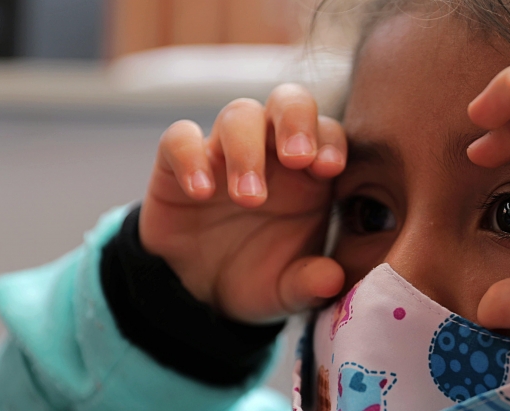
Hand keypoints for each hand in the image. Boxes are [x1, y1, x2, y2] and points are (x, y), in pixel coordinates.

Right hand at [139, 84, 345, 323]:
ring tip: (249, 197)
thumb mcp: (287, 290)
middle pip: (288, 101)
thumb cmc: (258, 276)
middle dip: (295, 120)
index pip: (329, 133)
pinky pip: (180, 138)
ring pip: (239, 114)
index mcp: (310, 173)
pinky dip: (190, 156)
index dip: (331, 141)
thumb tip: (331, 281)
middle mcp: (270, 151)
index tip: (330, 168)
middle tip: (297, 158)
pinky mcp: (177, 163)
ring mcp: (224, 152)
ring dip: (246, 148)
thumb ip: (310, 283)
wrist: (199, 293)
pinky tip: (201, 193)